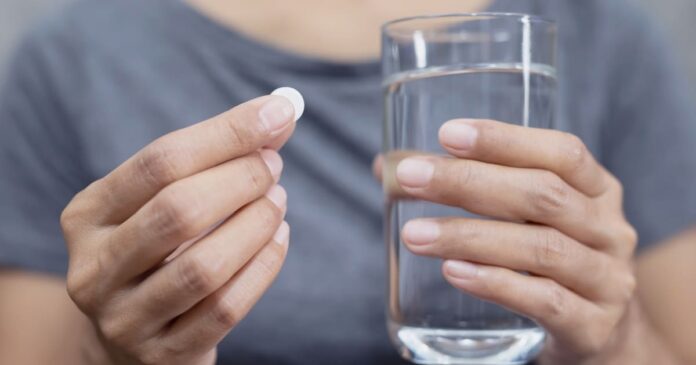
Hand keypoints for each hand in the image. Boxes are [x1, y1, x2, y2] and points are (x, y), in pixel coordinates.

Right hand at [60, 95, 296, 364]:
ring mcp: (125, 318)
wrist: (136, 332)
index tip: (278, 113)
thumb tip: (278, 114)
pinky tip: (279, 239)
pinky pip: (225, 309)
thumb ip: (214, 156)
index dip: (226, 134)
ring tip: (278, 201)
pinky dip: (263, 267)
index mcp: (88, 215)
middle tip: (274, 166)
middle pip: (178, 211)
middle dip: (241, 179)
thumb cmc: (159, 249)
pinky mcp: (163, 354)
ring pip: (204, 267)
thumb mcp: (165, 199)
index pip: (160, 162)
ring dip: (256, 224)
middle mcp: (95, 269)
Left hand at [384, 119, 638, 363]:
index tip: (447, 134)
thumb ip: (472, 190)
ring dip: (469, 236)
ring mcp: (605, 280)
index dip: (505, 140)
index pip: (561, 152)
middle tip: (410, 177)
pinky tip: (454, 272)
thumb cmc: (551, 263)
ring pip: (539, 248)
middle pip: (542, 194)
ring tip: (414, 234)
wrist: (602, 335)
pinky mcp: (593, 327)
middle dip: (468, 182)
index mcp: (597, 190)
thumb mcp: (528, 220)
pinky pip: (545, 301)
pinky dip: (495, 283)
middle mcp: (608, 230)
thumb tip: (387, 168)